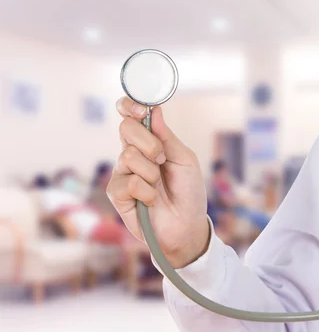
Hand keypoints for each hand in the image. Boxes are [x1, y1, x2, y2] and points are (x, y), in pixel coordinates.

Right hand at [106, 97, 209, 268]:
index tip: (141, 109)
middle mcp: (132, 154)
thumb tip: (154, 111)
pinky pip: (128, 182)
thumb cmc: (188, 193)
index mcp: (148, 143)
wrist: (187, 226)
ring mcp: (122, 173)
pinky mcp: (117, 194)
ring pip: (128, 156)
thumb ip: (167, 137)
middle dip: (149, 143)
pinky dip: (145, 192)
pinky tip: (151, 201)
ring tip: (159, 185)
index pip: (129, 116)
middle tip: (162, 159)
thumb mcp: (185, 160)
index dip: (129, 106)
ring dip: (151, 172)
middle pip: (126, 128)